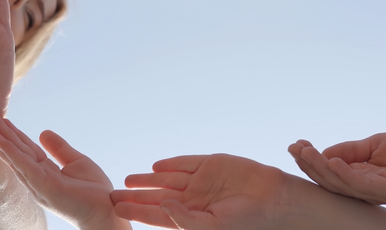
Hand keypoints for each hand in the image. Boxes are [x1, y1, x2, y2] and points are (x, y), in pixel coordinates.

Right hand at [0, 115, 129, 229]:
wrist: (106, 211)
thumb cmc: (94, 192)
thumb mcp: (76, 162)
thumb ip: (58, 149)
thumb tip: (42, 132)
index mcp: (45, 172)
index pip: (25, 150)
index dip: (13, 135)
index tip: (1, 121)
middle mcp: (37, 179)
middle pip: (17, 152)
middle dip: (2, 135)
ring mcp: (39, 184)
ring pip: (16, 159)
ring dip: (0, 142)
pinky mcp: (45, 187)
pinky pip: (25, 167)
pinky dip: (13, 154)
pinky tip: (2, 143)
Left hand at [111, 154, 287, 229]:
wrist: (274, 201)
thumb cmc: (246, 222)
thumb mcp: (212, 227)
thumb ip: (185, 219)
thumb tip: (162, 205)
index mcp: (191, 217)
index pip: (158, 215)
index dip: (137, 210)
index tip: (116, 208)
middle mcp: (193, 199)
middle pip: (157, 196)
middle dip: (136, 196)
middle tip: (112, 194)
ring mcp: (201, 181)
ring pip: (167, 179)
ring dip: (147, 180)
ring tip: (127, 179)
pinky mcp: (211, 164)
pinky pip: (186, 163)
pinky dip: (170, 164)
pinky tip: (155, 167)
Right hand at [288, 133, 385, 204]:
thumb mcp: (376, 145)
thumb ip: (351, 150)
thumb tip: (324, 152)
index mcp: (359, 178)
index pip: (328, 172)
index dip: (310, 160)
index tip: (295, 144)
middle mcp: (364, 189)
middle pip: (330, 180)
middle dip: (309, 165)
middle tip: (293, 149)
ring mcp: (377, 192)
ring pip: (342, 184)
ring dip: (322, 169)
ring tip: (307, 154)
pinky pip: (364, 185)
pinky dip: (346, 175)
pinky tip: (333, 162)